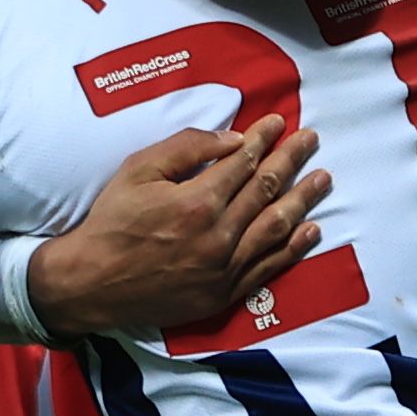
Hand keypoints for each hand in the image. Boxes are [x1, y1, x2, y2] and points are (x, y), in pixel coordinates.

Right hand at [29, 116, 329, 338]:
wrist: (93, 283)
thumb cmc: (112, 222)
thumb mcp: (138, 171)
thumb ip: (187, 149)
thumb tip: (233, 138)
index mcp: (198, 201)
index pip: (244, 162)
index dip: (264, 139)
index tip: (280, 123)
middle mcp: (219, 235)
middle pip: (268, 190)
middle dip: (293, 161)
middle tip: (312, 140)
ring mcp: (226, 268)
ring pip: (276, 227)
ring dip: (303, 200)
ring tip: (324, 179)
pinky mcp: (225, 293)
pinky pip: (269, 266)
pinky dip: (294, 247)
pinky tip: (310, 230)